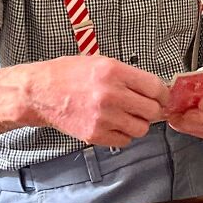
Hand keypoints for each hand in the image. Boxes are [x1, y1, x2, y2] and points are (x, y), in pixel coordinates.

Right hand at [19, 55, 169, 146]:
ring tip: (127, 116)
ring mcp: (103, 117)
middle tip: (145, 108)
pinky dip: (123, 135)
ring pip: (141, 129)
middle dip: (152, 110)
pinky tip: (114, 124)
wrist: (40, 93)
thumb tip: (154, 89)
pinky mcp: (95, 135)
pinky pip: (124, 140)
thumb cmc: (69, 74)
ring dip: (138, 123)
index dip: (163, 94)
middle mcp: (111, 95)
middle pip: (152, 111)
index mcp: (114, 72)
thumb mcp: (101, 62)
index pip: (155, 88)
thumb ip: (128, 75)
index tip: (162, 97)